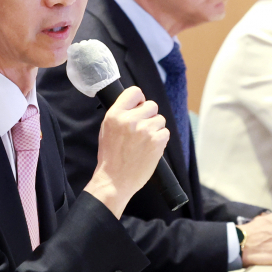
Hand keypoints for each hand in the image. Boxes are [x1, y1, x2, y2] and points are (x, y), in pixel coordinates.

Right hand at [84, 86, 169, 217]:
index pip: (135, 91)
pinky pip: (165, 133)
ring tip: (144, 142)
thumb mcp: (106, 129)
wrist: (114, 180)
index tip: (139, 107)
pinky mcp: (157, 141)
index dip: (139, 100)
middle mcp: (130, 120)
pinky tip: (149, 148)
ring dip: (155, 129)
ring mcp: (144, 130)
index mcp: (115, 114)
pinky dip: (160, 140)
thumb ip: (120, 114)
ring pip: (160, 119)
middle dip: (149, 116)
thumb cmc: (110, 156)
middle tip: (141, 129)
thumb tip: (137, 103)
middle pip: (151, 105)